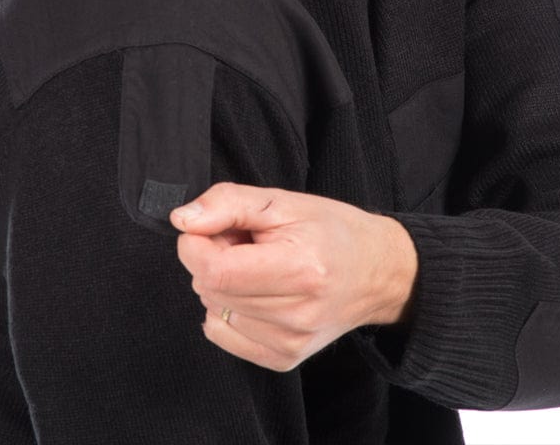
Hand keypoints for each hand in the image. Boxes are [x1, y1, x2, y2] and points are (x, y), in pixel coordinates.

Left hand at [170, 182, 417, 371]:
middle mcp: (296, 315)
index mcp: (300, 270)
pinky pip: (221, 332)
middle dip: (212, 258)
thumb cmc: (331, 230)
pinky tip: (257, 291)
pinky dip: (227, 307)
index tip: (209, 227)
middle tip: (245, 241)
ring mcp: (290, 342)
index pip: (215, 270)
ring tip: (258, 265)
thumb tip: (182, 221)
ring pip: (212, 309)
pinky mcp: (283, 359)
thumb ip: (227, 203)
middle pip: (210, 289)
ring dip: (222, 283)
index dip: (196, 244)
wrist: (377, 272)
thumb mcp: (281, 200)